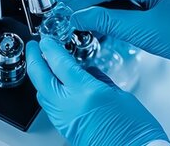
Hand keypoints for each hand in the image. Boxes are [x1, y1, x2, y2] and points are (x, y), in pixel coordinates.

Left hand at [26, 39, 167, 145]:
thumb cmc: (135, 130)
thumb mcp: (120, 95)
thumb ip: (99, 79)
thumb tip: (87, 71)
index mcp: (86, 92)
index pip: (59, 63)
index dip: (49, 48)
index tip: (46, 40)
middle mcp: (70, 106)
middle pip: (40, 77)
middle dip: (33, 58)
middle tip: (34, 47)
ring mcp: (64, 119)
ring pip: (40, 92)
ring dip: (39, 76)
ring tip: (43, 64)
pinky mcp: (65, 129)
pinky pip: (48, 106)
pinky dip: (47, 92)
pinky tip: (54, 86)